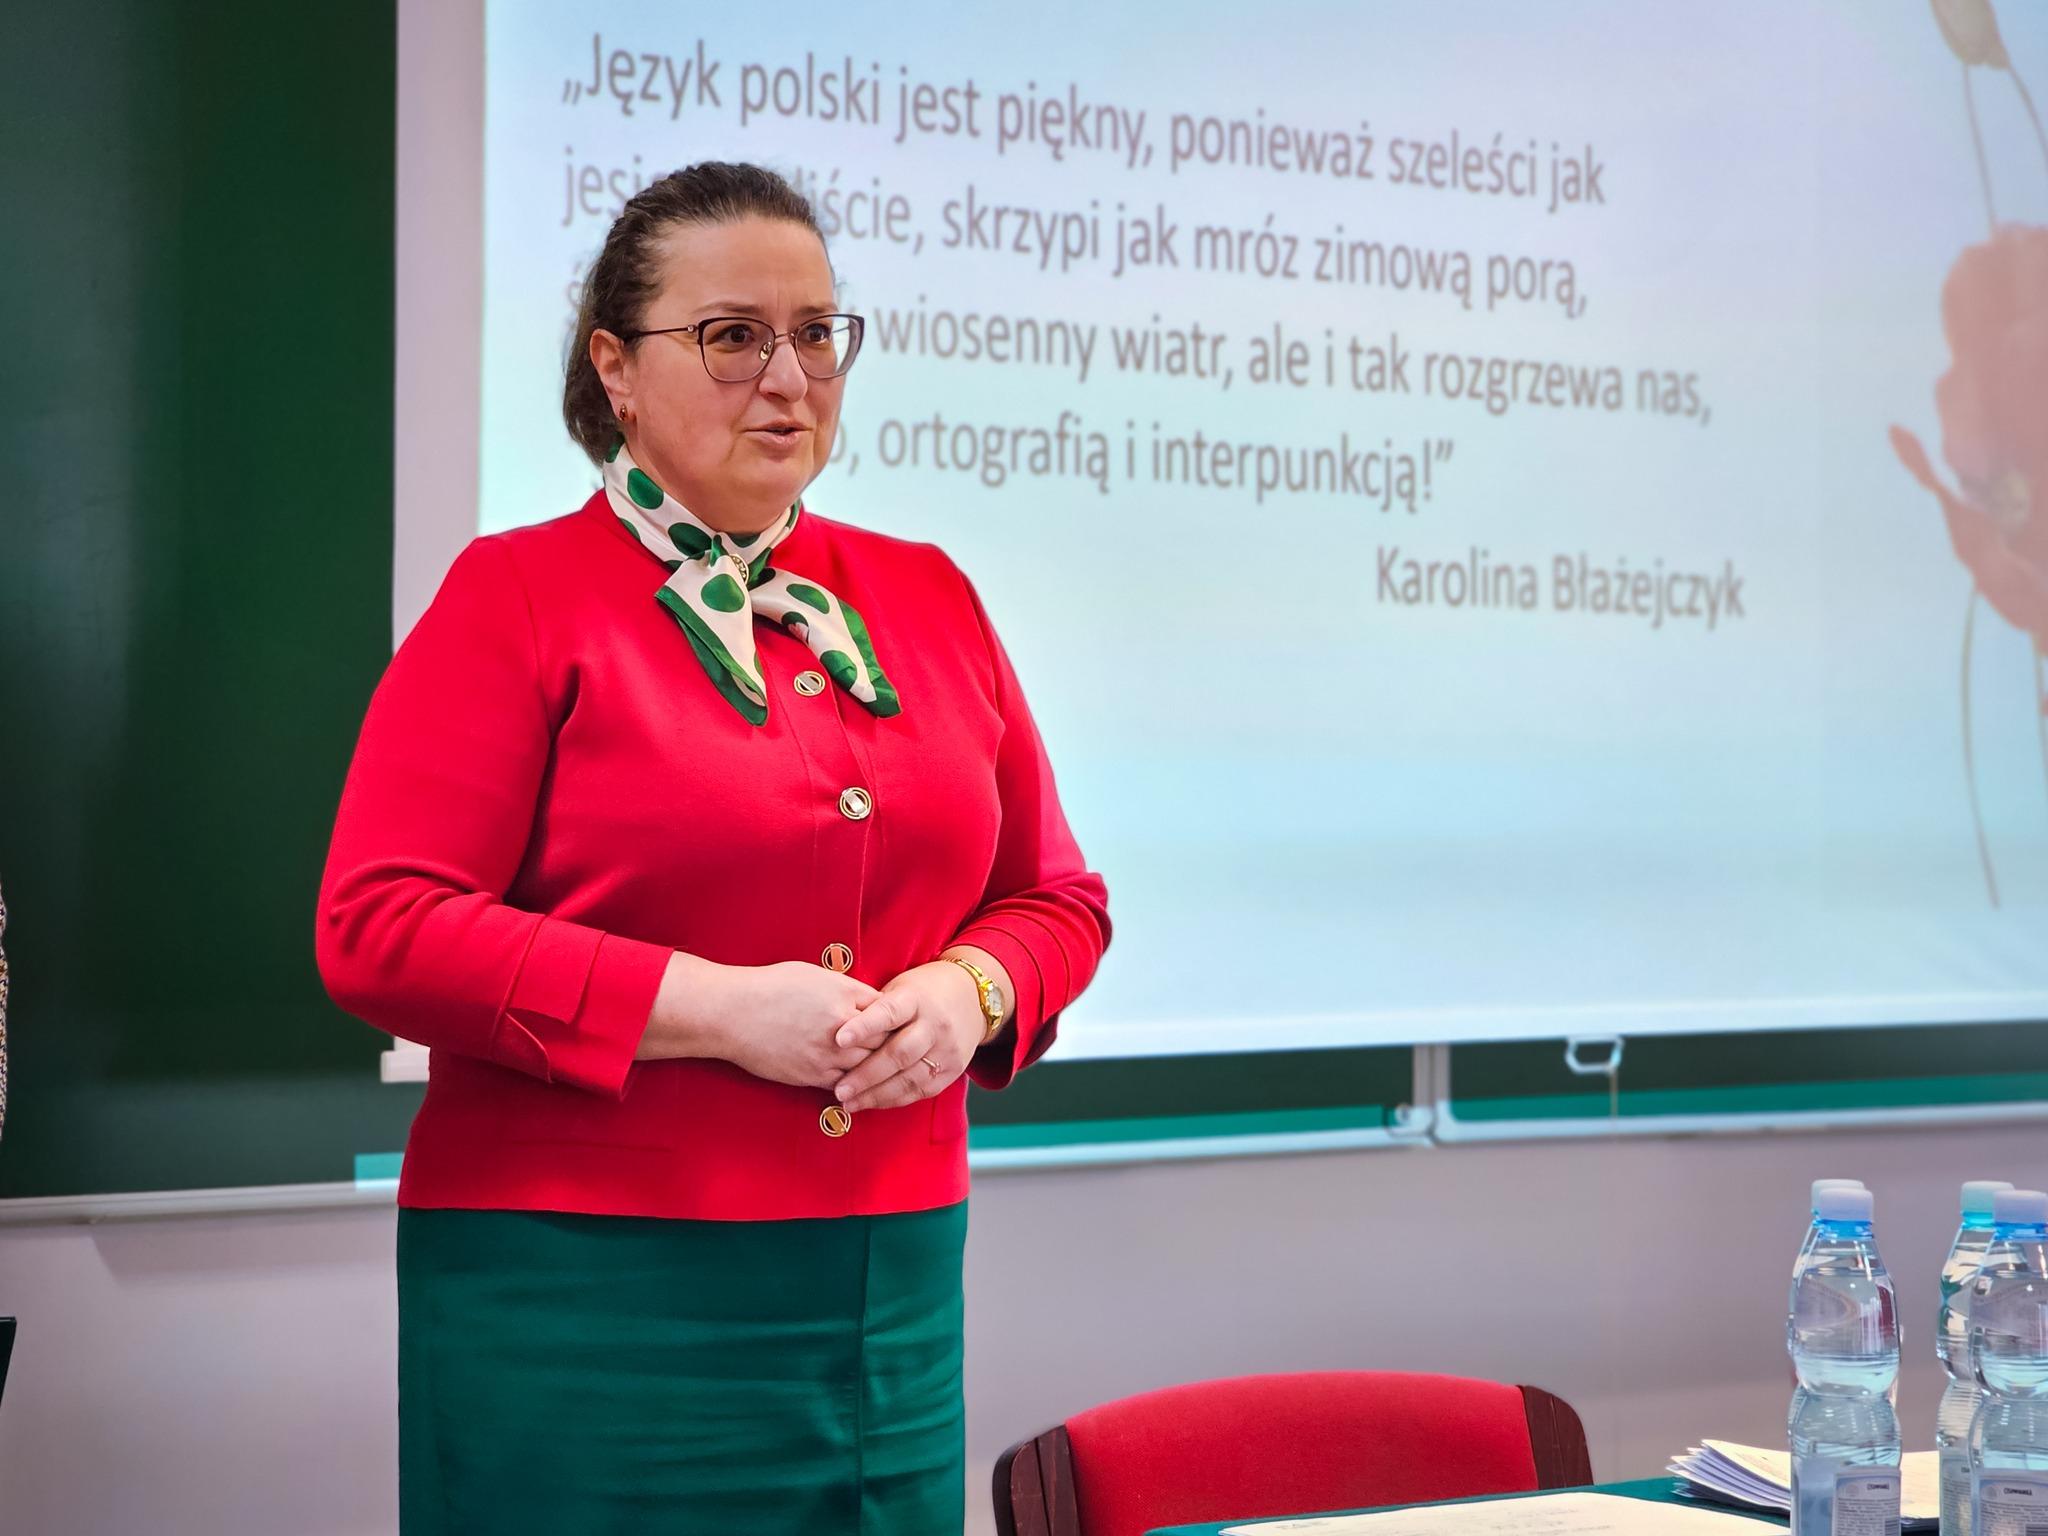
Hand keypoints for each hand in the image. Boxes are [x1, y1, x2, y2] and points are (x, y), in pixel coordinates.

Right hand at [641, 955, 878, 1090]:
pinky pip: (846, 1084)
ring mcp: (827, 1054)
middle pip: (885, 1040)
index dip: (894, 1018)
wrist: (732, 1013)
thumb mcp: (814, 975)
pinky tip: (858, 1080)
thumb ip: (846, 989)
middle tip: (898, 1048)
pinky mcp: (812, 1075)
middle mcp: (841, 1025)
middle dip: (892, 1043)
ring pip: (869, 1066)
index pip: (888, 1010)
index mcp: (844, 995)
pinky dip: (855, 1082)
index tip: (896, 1022)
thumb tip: (868, 1002)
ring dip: (876, 1066)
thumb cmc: (770, 987)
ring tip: (881, 1067)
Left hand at [829, 961, 984, 1113]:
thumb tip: (833, 1028)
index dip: (864, 1027)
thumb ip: (875, 1009)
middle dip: (866, 1075)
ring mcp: (947, 1049)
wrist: (973, 997)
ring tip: (848, 1102)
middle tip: (839, 1090)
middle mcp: (935, 1024)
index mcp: (917, 998)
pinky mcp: (953, 1069)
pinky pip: (920, 1090)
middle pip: (899, 1053)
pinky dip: (894, 1099)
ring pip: (910, 1078)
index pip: (889, 1013)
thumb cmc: (922, 992)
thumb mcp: (900, 988)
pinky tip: (871, 1102)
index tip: (839, 1039)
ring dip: (876, 1094)